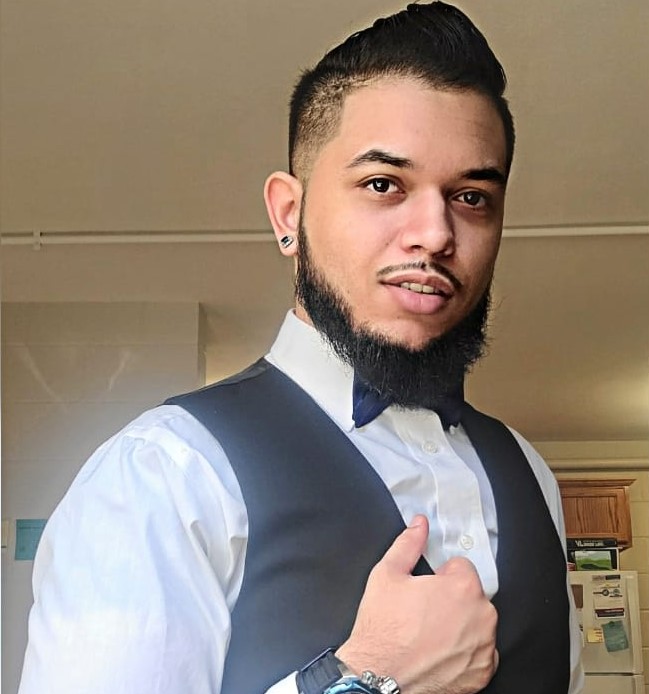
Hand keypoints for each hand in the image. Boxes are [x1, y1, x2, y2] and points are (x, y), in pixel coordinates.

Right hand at [336, 515, 497, 693]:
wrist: (376, 678)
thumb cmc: (383, 628)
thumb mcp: (387, 574)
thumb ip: (409, 543)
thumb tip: (420, 524)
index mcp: (463, 588)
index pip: (462, 567)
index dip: (440, 576)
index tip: (426, 590)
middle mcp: (482, 617)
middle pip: (472, 594)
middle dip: (452, 599)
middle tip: (423, 611)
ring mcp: (485, 648)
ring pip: (477, 623)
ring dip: (460, 624)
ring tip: (429, 634)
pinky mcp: (482, 673)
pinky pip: (481, 652)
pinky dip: (465, 651)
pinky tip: (440, 652)